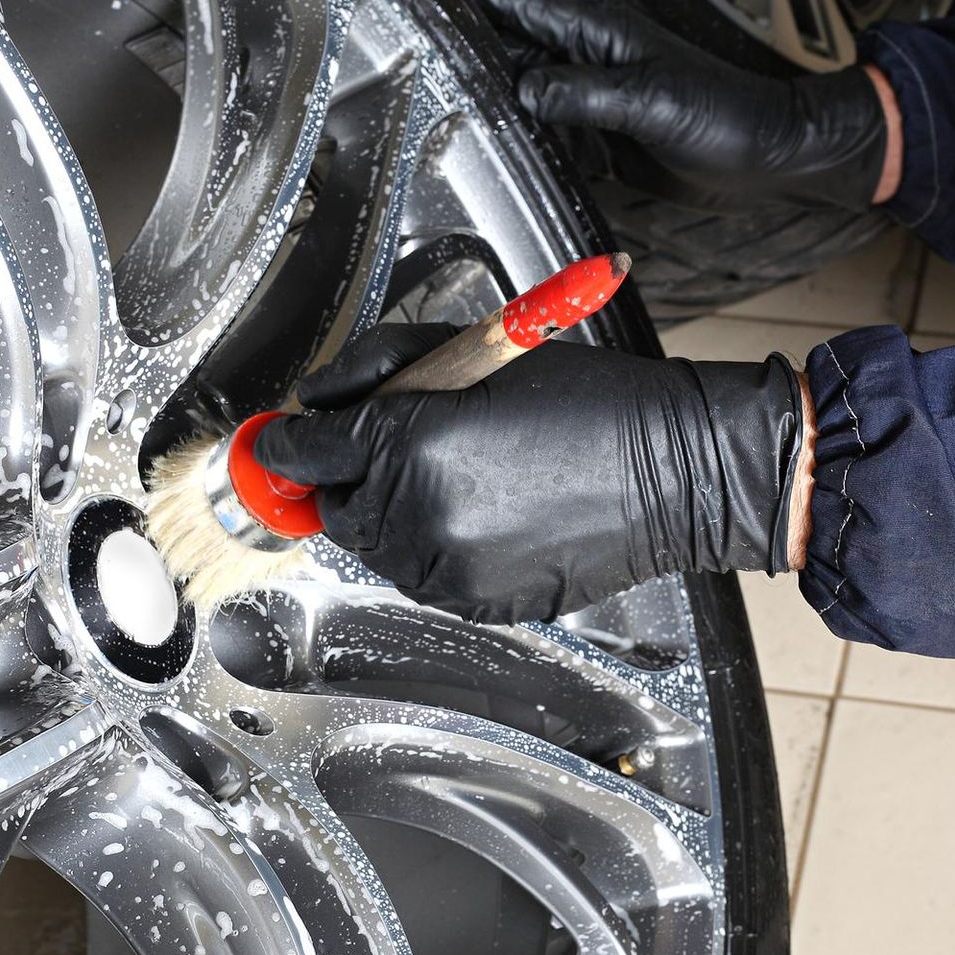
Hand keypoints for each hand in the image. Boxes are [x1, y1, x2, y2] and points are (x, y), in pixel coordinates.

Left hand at [256, 324, 806, 623]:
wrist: (676, 471)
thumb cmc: (588, 398)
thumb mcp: (473, 350)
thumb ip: (377, 368)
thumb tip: (313, 402)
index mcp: (410, 440)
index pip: (305, 454)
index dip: (286, 448)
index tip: (278, 445)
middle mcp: (417, 514)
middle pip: (332, 508)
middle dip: (346, 477)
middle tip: (390, 447)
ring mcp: (446, 569)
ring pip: (373, 547)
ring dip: (388, 513)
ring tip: (457, 476)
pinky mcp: (476, 603)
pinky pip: (421, 577)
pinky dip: (432, 548)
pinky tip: (486, 512)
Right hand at [470, 0, 890, 210]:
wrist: (769, 158)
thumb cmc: (727, 117)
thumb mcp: (651, 100)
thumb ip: (584, 93)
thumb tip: (526, 90)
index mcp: (597, 34)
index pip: (516, 3)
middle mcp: (586, 62)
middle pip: (506, 47)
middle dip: (464, 45)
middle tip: (416, 52)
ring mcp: (589, 101)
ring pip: (519, 92)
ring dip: (487, 95)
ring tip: (439, 96)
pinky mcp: (597, 140)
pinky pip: (544, 135)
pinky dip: (520, 139)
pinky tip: (495, 143)